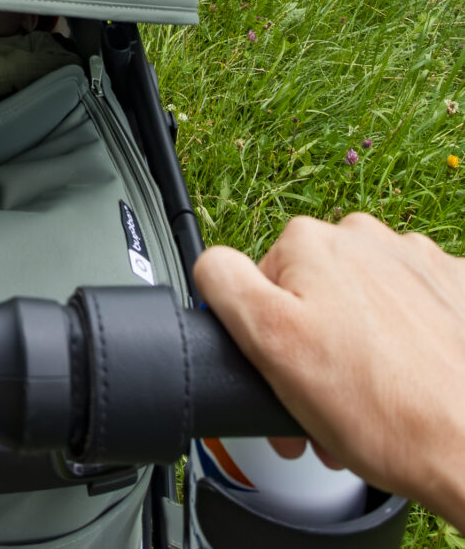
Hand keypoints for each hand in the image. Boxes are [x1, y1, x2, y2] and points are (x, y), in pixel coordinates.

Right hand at [194, 213, 464, 528]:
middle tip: (328, 406)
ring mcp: (418, 260)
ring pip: (366, 302)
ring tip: (375, 404)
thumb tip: (211, 261)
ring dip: (361, 346)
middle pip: (316, 293)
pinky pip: (414, 309)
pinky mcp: (457, 287)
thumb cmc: (386, 412)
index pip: (261, 285)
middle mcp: (365, 238)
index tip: (286, 381)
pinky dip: (409, 341)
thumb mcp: (271, 345)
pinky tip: (413, 380)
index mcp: (311, 243)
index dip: (267, 340)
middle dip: (315, 347)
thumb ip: (225, 284)